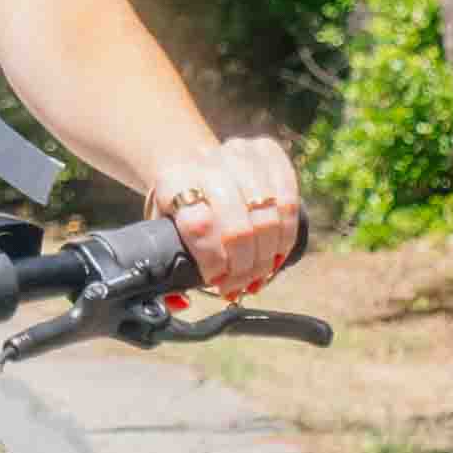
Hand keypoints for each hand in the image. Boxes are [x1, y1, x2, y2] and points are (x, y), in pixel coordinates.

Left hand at [151, 136, 301, 301]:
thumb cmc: (179, 213)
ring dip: (269, 253)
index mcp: (173, 181)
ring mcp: (239, 152)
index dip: (213, 260)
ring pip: (270, 212)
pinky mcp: (267, 150)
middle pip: (239, 225)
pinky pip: (289, 196)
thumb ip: (166, 272)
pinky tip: (278, 251)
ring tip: (261, 272)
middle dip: (245, 266)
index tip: (215, 280)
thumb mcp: (162, 236)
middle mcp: (206, 161)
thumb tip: (181, 301)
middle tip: (240, 283)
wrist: (192, 166)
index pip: (199, 225)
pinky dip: (287, 232)